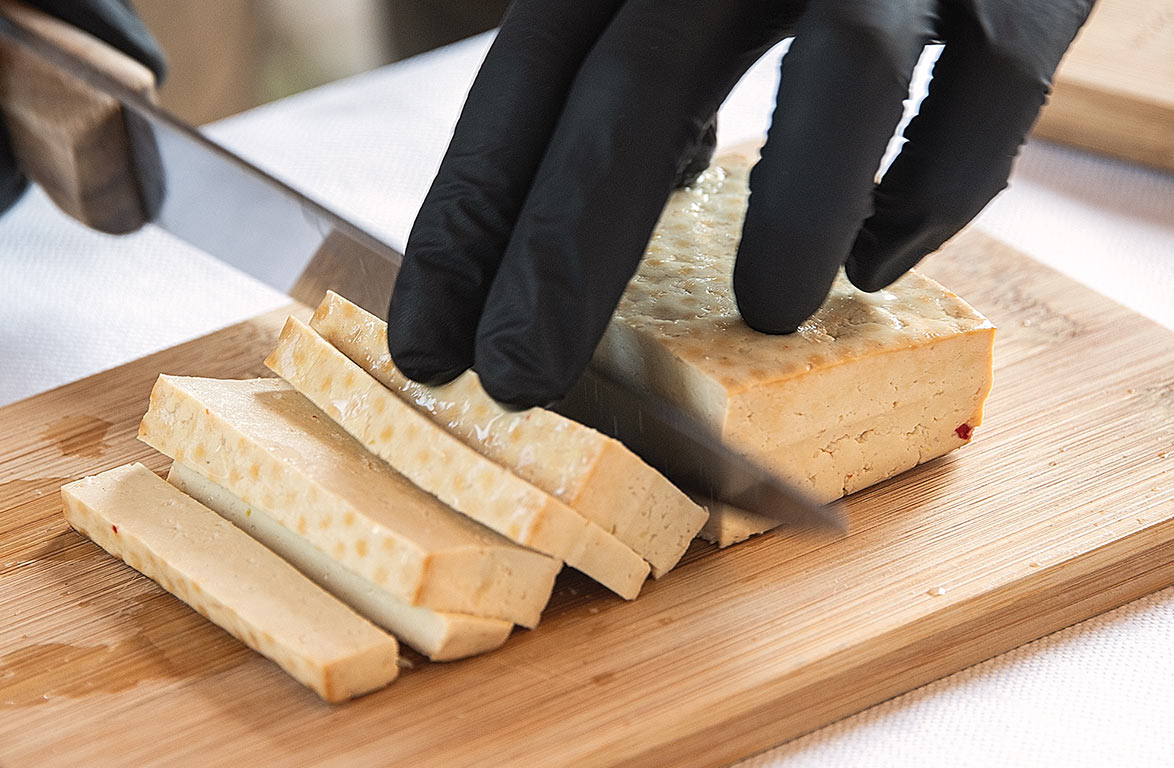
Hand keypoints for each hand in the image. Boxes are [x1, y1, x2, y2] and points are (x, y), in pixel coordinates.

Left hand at [387, 0, 1093, 407]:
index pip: (529, 79)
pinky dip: (933, 190)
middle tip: (520, 380)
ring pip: (842, 68)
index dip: (473, 217)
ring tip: (765, 314)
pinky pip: (988, 87)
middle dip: (567, 252)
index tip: (433, 343)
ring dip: (792, 214)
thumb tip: (587, 223)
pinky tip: (877, 265)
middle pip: (635, 84)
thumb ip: (647, 85)